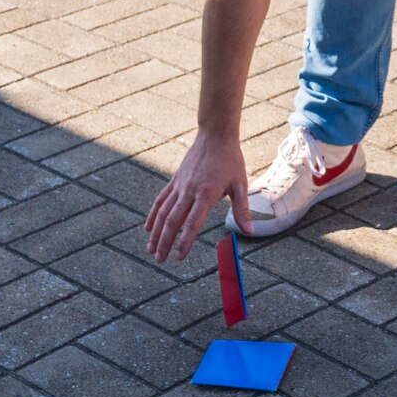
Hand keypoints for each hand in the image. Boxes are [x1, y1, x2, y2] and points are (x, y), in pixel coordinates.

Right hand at [145, 131, 250, 261]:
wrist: (215, 136)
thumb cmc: (231, 161)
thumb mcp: (241, 185)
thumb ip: (242, 210)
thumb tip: (249, 232)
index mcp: (205, 194)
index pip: (192, 223)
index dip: (184, 241)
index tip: (179, 256)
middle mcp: (188, 191)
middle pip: (172, 221)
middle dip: (164, 242)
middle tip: (159, 260)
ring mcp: (179, 185)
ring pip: (162, 212)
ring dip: (155, 232)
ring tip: (150, 249)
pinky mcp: (174, 180)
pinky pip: (160, 200)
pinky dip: (152, 215)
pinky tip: (148, 228)